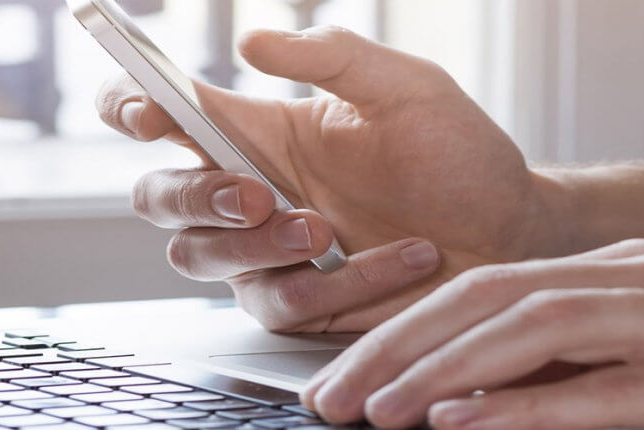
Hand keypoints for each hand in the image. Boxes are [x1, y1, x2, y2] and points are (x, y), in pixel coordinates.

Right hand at [96, 27, 564, 331]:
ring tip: (327, 230)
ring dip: (259, 246)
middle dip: (192, 195)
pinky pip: (284, 303)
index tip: (146, 111)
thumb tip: (251, 41)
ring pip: (203, 258)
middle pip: (159, 197)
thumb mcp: (405, 86)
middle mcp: (255, 192)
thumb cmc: (460, 155)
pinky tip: (400, 258)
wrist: (513, 230)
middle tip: (255, 193)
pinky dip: (341, 283)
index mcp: (262, 132)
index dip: (130, 106)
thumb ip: (333, 54)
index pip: (165, 113)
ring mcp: (273, 254)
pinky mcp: (305, 304)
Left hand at [302, 239, 643, 428]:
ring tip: (374, 412)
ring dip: (443, 370)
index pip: (493, 284)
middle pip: (492, 296)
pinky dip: (534, 406)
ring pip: (537, 330)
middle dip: (396, 346)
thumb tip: (501, 400)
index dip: (409, 327)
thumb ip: (604, 361)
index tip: (349, 377)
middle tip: (329, 400)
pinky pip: (613, 390)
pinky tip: (471, 421)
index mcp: (635, 269)